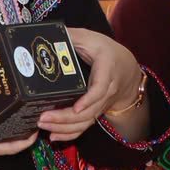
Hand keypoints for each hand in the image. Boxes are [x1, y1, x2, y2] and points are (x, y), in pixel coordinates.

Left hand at [37, 27, 143, 142]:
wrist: (127, 69)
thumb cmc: (106, 51)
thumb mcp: (90, 38)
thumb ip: (70, 36)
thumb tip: (46, 34)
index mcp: (107, 69)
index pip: (100, 88)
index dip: (89, 99)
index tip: (76, 107)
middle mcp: (107, 90)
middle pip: (89, 111)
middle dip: (65, 117)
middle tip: (42, 118)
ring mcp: (102, 104)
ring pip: (86, 122)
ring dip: (64, 127)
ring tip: (43, 126)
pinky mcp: (96, 111)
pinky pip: (85, 126)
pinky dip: (70, 134)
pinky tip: (54, 136)